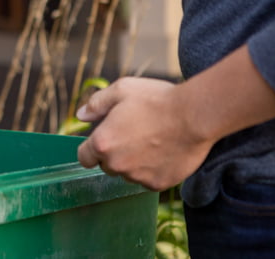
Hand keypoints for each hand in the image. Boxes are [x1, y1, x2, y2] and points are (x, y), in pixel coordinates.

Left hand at [76, 77, 213, 191]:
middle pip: (107, 166)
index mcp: (102, 143)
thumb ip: (96, 104)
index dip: (91, 148)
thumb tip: (80, 115)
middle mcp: (117, 164)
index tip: (103, 140)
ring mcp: (138, 177)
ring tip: (151, 140)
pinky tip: (164, 150)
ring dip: (133, 162)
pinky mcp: (158, 184)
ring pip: (128, 173)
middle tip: (133, 134)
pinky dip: (152, 169)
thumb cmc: (156, 99)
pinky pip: (148, 179)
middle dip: (114, 153)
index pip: (84, 157)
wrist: (194, 116)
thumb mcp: (121, 90)